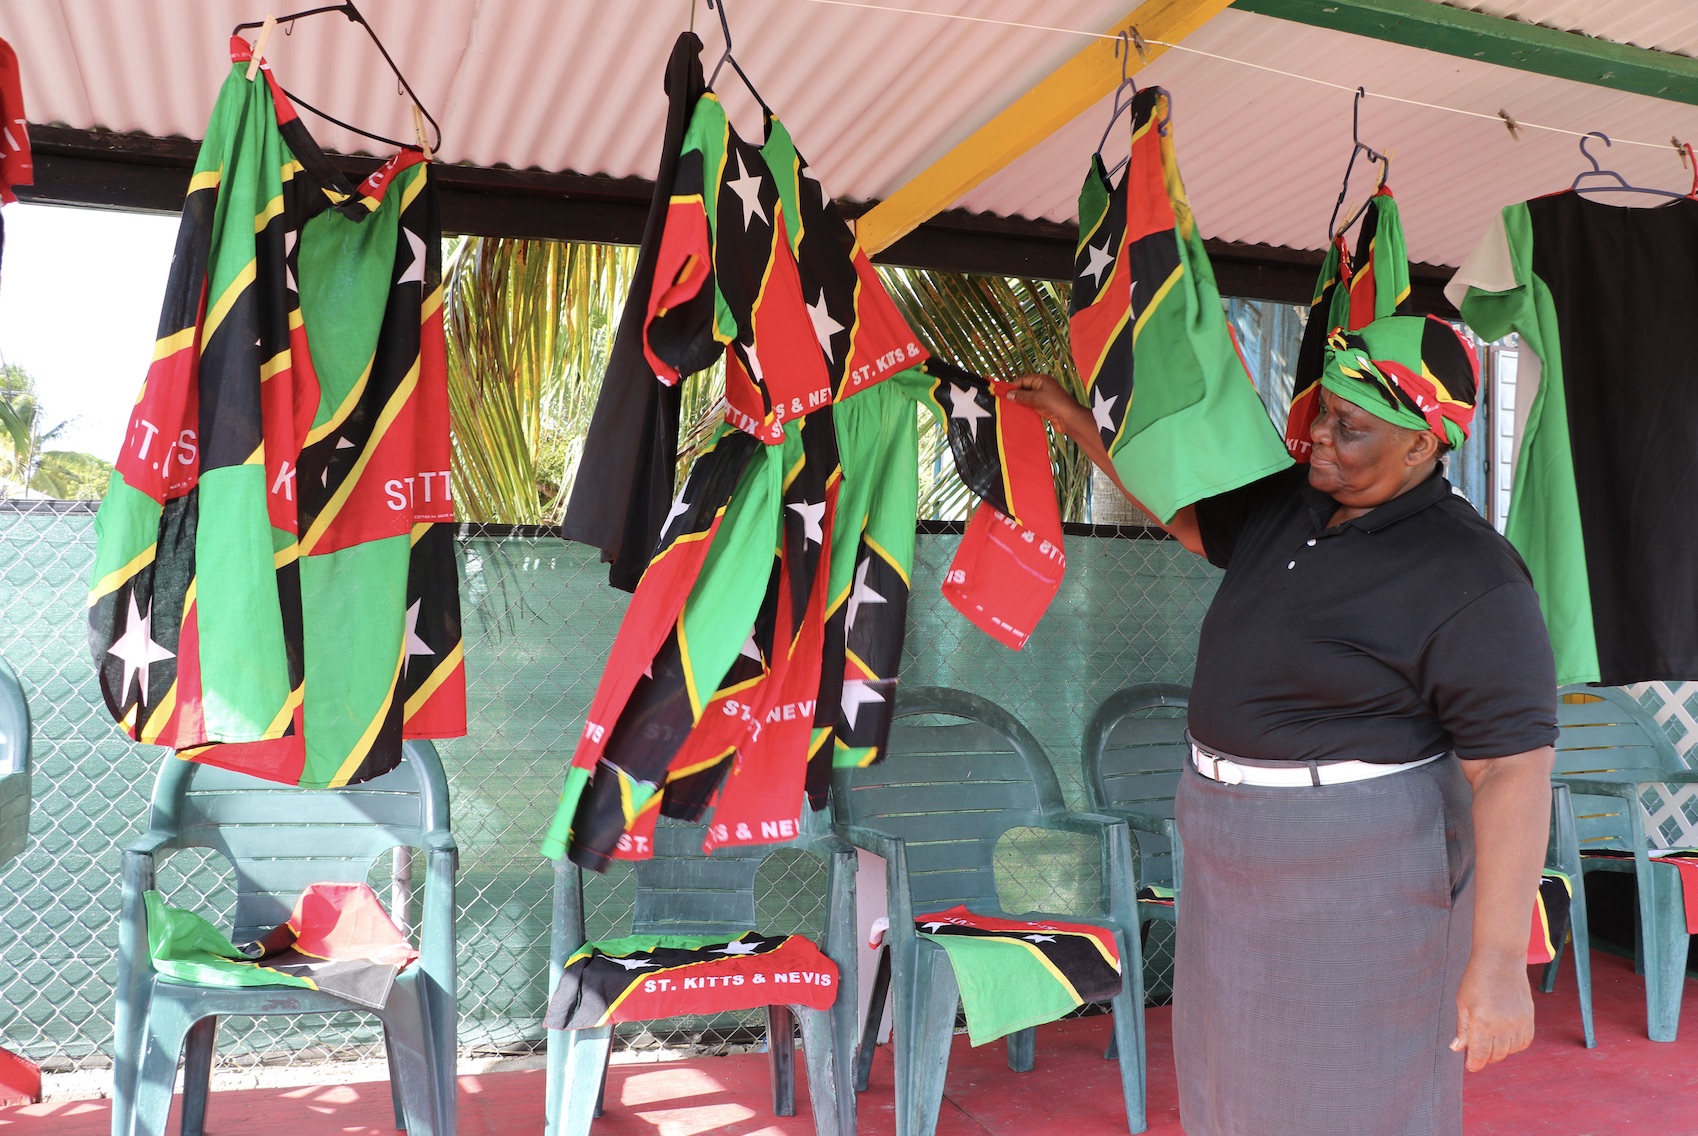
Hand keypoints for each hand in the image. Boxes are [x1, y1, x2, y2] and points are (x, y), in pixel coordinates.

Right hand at [1004, 373, 1088, 435]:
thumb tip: (1009, 395)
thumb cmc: (1055, 404)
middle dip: (1016, 394)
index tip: (1004, 393)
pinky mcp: (1044, 407)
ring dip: (1020, 402)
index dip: (1014, 386)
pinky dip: (1025, 408)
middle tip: (1005, 401)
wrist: (1069, 418)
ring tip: (1010, 407)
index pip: (1024, 380)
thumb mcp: (1036, 398)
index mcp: (1042, 380)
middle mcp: (1043, 387)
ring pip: (1027, 398)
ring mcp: (1043, 397)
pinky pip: (1031, 406)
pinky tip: (1019, 413)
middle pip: (1025, 388)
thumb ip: (1022, 396)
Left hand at [1450, 953, 1533, 1071]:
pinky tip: (1505, 1038)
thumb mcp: (1463, 1002)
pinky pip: (1525, 1042)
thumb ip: (1462, 1028)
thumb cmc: (1477, 979)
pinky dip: (1515, 1045)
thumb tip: (1457, 1048)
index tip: (1470, 1065)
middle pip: (1496, 1055)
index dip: (1474, 1064)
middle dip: (1485, 1057)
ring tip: (1490, 1041)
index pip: (1480, 1054)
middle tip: (1477, 1051)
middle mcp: (1503, 1026)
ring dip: (1500, 1051)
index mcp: (1483, 1022)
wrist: (1501, 960)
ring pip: (1511, 1051)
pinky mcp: (1529, 1018)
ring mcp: (1519, 1022)